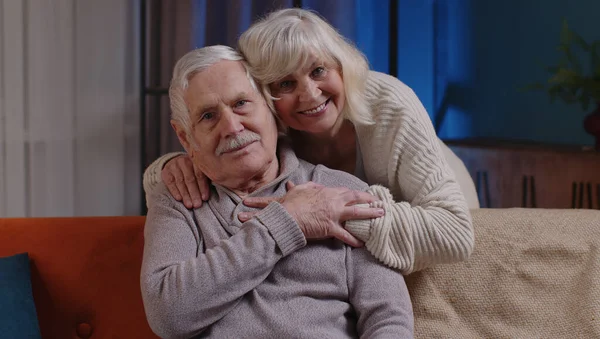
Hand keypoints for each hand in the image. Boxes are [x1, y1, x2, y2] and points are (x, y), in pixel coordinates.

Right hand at [162, 155, 210, 208]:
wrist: (176, 166)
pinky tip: (179, 199)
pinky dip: (175, 191)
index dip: (203, 187)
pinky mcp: (165, 172)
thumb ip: (207, 179)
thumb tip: (215, 191)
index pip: (200, 174)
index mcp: (196, 160)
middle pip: (190, 179)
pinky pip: (170, 183)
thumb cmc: (194, 171)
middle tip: (197, 204)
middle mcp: (184, 161)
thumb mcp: (201, 172)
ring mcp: (174, 166)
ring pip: (180, 182)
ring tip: (190, 205)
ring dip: (186, 195)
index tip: (205, 198)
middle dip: (194, 193)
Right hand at [239, 181, 383, 246]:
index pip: (344, 191)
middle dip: (368, 199)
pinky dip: (354, 240)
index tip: (361, 195)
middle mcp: (334, 202)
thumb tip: (302, 184)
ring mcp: (334, 215)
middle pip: (355, 198)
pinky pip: (346, 235)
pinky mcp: (331, 228)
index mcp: (326, 192)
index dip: (354, 193)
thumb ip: (305, 187)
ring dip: (370, 214)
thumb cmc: (291, 203)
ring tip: (382, 215)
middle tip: (379, 201)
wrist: (287, 216)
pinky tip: (362, 243)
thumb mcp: (298, 190)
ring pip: (356, 213)